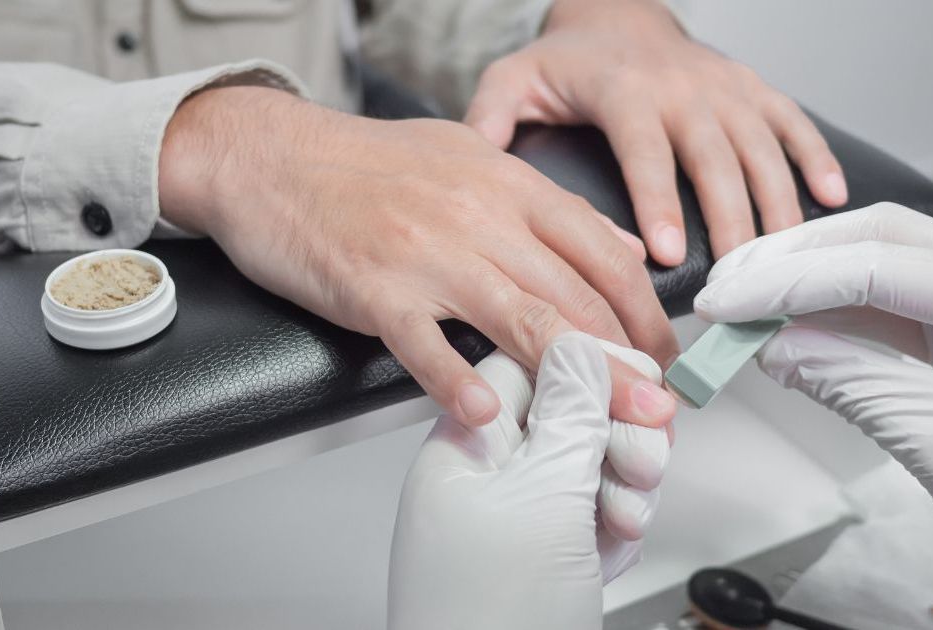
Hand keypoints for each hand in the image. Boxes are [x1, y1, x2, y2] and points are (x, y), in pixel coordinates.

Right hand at [159, 86, 678, 427]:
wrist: (270, 156)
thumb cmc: (364, 163)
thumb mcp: (469, 159)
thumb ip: (545, 203)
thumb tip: (618, 244)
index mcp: (506, 184)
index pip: (601, 250)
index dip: (643, 309)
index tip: (661, 353)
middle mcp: (478, 216)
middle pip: (575, 294)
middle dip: (628, 358)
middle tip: (656, 407)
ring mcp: (426, 254)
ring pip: (520, 318)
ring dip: (575, 379)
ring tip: (607, 421)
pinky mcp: (373, 289)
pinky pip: (424, 343)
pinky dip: (457, 381)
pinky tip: (486, 416)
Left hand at [388, 333, 669, 629]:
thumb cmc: (487, 619)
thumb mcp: (541, 497)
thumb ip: (570, 414)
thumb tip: (579, 347)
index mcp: (465, 448)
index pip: (531, 369)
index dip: (591, 368)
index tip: (643, 380)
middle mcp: (488, 479)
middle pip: (571, 417)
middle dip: (617, 436)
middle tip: (637, 465)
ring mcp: (518, 521)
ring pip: (592, 467)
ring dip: (624, 485)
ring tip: (624, 517)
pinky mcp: (545, 557)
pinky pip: (596, 517)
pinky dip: (615, 528)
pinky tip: (613, 550)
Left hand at [466, 0, 846, 264]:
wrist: (617, 11)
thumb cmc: (566, 60)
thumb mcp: (515, 81)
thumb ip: (490, 122)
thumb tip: (472, 173)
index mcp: (623, 92)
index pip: (645, 152)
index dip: (660, 202)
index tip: (670, 253)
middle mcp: (681, 88)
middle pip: (714, 160)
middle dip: (729, 221)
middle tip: (737, 278)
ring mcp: (723, 88)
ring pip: (760, 148)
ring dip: (776, 204)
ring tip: (783, 259)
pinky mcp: (751, 89)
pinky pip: (792, 123)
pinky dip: (816, 159)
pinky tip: (830, 200)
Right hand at [695, 203, 932, 597]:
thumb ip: (856, 386)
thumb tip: (778, 349)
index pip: (877, 264)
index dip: (788, 281)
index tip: (725, 304)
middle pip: (879, 240)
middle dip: (793, 257)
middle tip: (726, 286)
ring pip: (880, 268)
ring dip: (807, 285)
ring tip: (744, 309)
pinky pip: (890, 313)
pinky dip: (832, 320)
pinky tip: (791, 335)